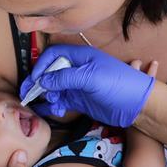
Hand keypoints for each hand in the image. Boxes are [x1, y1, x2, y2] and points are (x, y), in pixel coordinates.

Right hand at [20, 45, 154, 126]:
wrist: (138, 105)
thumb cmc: (119, 85)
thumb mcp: (91, 78)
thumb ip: (65, 77)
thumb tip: (43, 81)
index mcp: (81, 56)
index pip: (54, 55)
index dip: (42, 65)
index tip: (35, 79)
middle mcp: (78, 69)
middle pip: (51, 72)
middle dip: (39, 83)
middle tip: (28, 94)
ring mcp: (78, 85)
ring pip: (54, 88)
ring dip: (48, 96)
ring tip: (53, 105)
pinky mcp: (80, 100)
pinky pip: (61, 101)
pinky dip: (55, 106)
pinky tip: (55, 111)